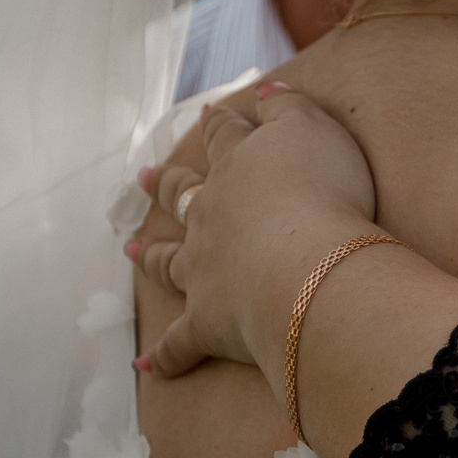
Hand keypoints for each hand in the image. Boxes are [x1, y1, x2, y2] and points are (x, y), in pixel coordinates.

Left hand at [137, 85, 378, 377]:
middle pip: (184, 197)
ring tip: (133, 249)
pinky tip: (144, 368)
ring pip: (169, 263)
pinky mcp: (207, 325)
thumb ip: (287, 105)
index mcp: (238, 168)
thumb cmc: (324, 192)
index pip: (225, 138)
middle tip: (145, 178)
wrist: (312, 266)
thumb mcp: (316, 129)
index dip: (221, 125)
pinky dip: (163, 359)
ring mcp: (204, 272)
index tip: (211, 115)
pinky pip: (179, 347)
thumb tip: (263, 88)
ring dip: (151, 256)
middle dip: (167, 185)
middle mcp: (211, 217)